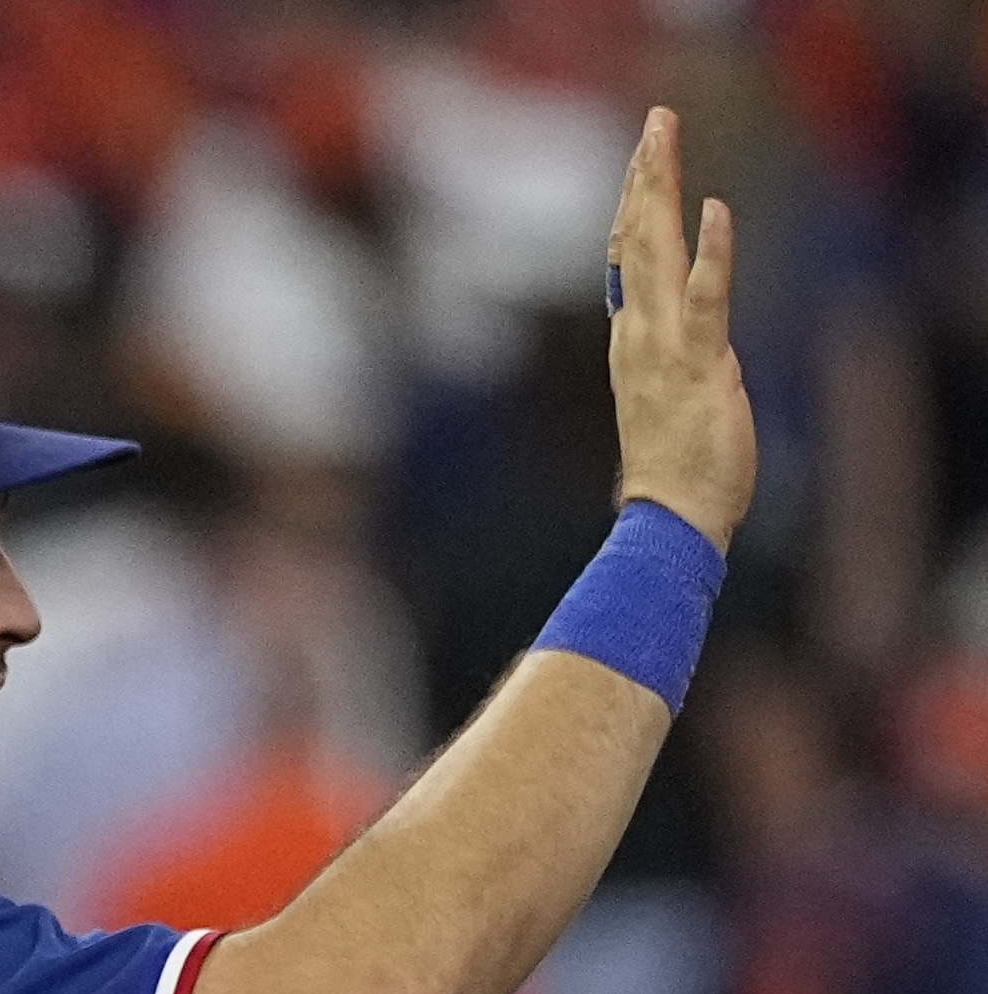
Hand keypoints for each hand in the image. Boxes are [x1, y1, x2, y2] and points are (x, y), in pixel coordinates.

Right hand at [607, 106, 754, 551]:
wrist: (668, 520)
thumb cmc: (673, 473)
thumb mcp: (672, 401)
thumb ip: (679, 364)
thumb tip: (691, 350)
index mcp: (633, 341)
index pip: (627, 260)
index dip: (634, 206)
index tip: (642, 160)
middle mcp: (639, 334)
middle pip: (636, 238)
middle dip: (646, 175)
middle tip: (655, 122)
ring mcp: (664, 345)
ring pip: (657, 251)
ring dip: (662, 190)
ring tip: (664, 139)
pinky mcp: (699, 361)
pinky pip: (705, 296)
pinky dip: (711, 251)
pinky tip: (715, 209)